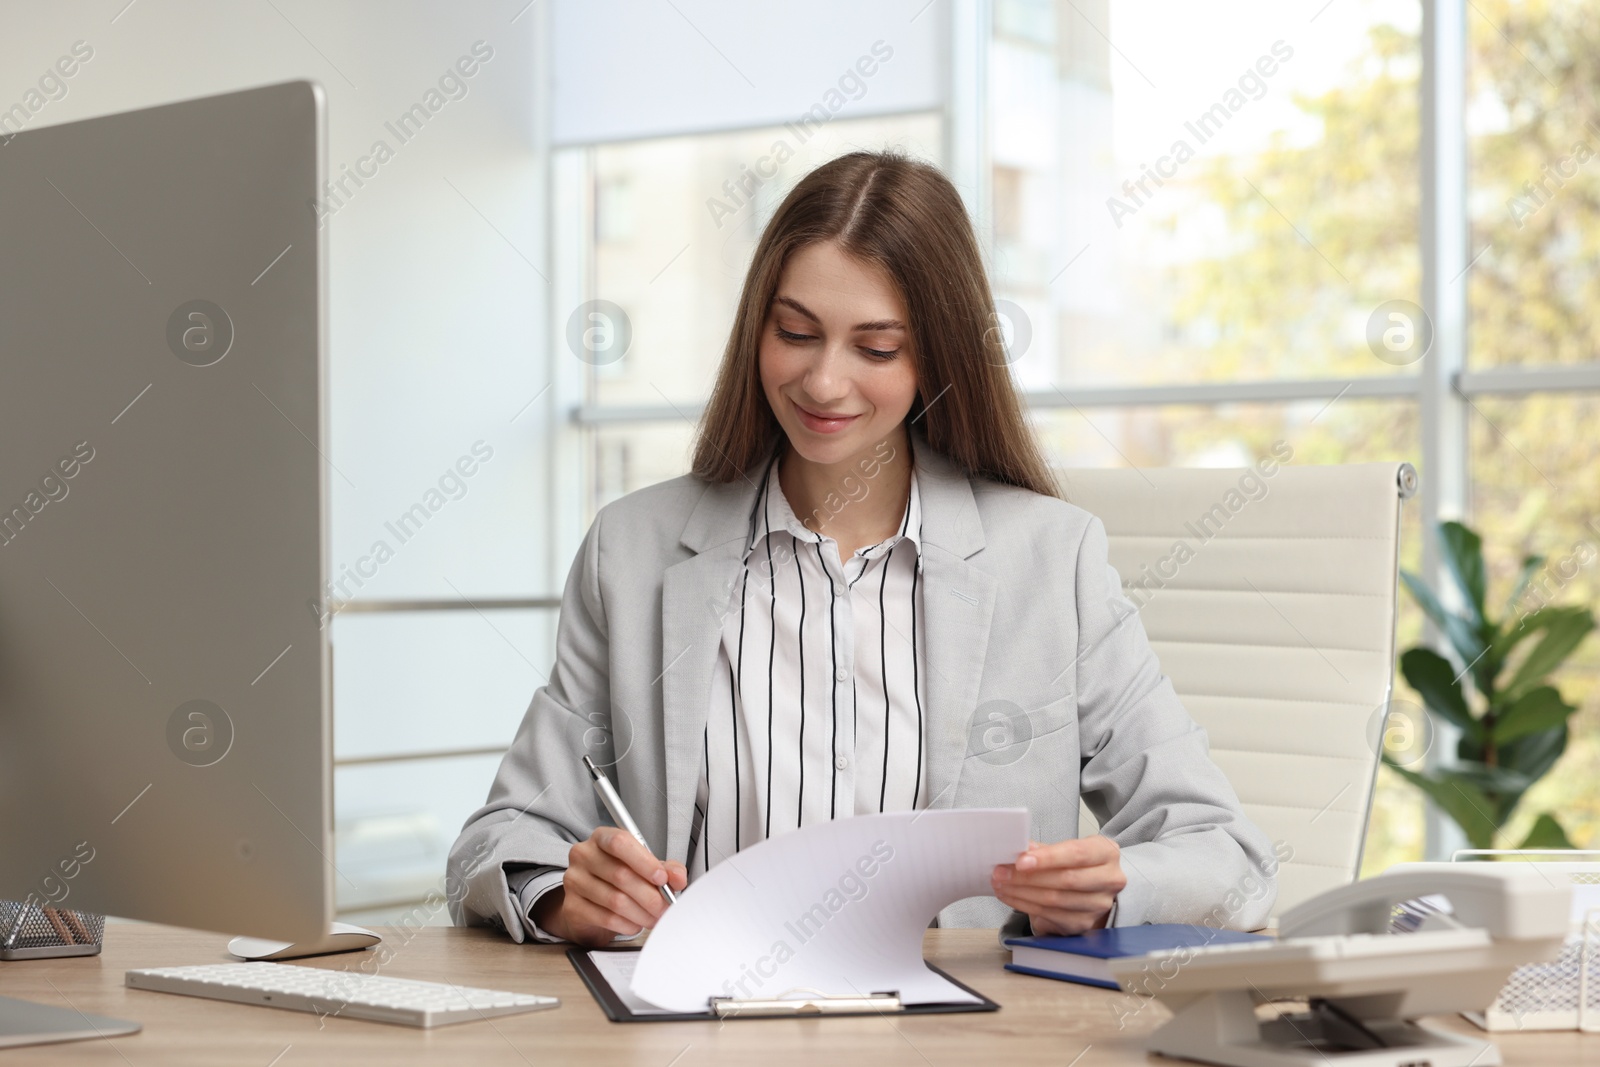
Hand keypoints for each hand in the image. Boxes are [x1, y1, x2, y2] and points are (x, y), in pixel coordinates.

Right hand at [531, 827, 687, 947]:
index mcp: (601, 838)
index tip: (662, 878)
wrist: (590, 904)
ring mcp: (574, 881)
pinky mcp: (572, 907)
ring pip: (615, 900)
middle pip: (620, 874)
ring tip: (654, 917)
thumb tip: (678, 878)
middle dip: (649, 895)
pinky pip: (606, 918)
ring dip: (641, 913)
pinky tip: (636, 924)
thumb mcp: (644, 867)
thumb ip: (665, 869)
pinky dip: (628, 924)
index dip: (644, 861)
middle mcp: (583, 855)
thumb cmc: (618, 879)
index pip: (619, 842)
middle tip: (665, 907)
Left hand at [991, 835, 1125, 935]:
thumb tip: (1019, 849)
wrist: (1095, 888)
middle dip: (1028, 877)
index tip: (1021, 860)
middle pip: (1065, 880)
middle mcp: (1109, 880)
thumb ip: (1045, 849)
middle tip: (1001, 872)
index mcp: (1106, 853)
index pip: (1077, 854)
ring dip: (1021, 892)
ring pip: (1055, 900)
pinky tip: (1011, 896)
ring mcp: (1098, 905)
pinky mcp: (1084, 923)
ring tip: (1001, 884)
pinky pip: (1050, 915)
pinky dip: (1025, 905)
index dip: (1048, 857)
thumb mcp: (1067, 849)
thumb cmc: (1078, 864)